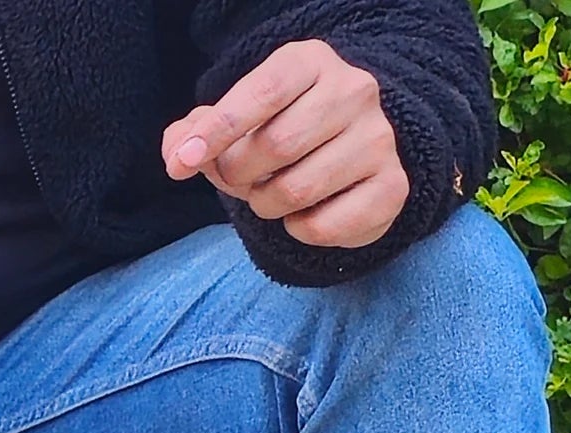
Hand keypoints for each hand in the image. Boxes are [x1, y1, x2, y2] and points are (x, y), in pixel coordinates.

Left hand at [162, 40, 408, 249]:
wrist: (352, 157)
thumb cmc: (281, 134)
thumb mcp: (238, 122)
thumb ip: (196, 133)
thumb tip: (178, 153)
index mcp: (312, 62)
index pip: (261, 92)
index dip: (216, 131)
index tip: (181, 164)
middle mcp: (354, 90)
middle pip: (275, 147)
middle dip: (240, 176)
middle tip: (243, 179)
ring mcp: (378, 139)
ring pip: (295, 192)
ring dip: (266, 206)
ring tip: (273, 194)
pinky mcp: (392, 188)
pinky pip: (322, 227)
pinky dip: (299, 231)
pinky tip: (306, 213)